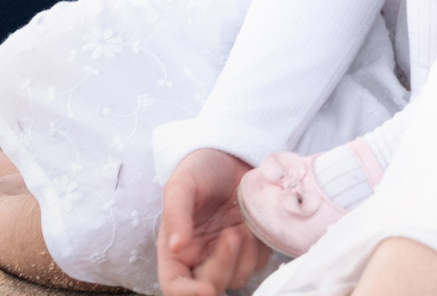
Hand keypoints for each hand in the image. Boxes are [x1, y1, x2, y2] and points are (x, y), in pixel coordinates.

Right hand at [155, 147, 263, 295]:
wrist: (232, 154)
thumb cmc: (201, 169)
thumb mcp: (181, 185)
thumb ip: (176, 214)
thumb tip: (176, 246)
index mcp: (176, 251)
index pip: (175, 286)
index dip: (188, 294)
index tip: (206, 290)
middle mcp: (201, 258)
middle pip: (210, 286)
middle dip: (222, 266)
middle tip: (232, 233)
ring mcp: (229, 255)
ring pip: (238, 277)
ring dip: (245, 254)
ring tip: (243, 222)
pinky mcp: (253, 246)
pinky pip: (260, 261)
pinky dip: (261, 246)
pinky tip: (255, 222)